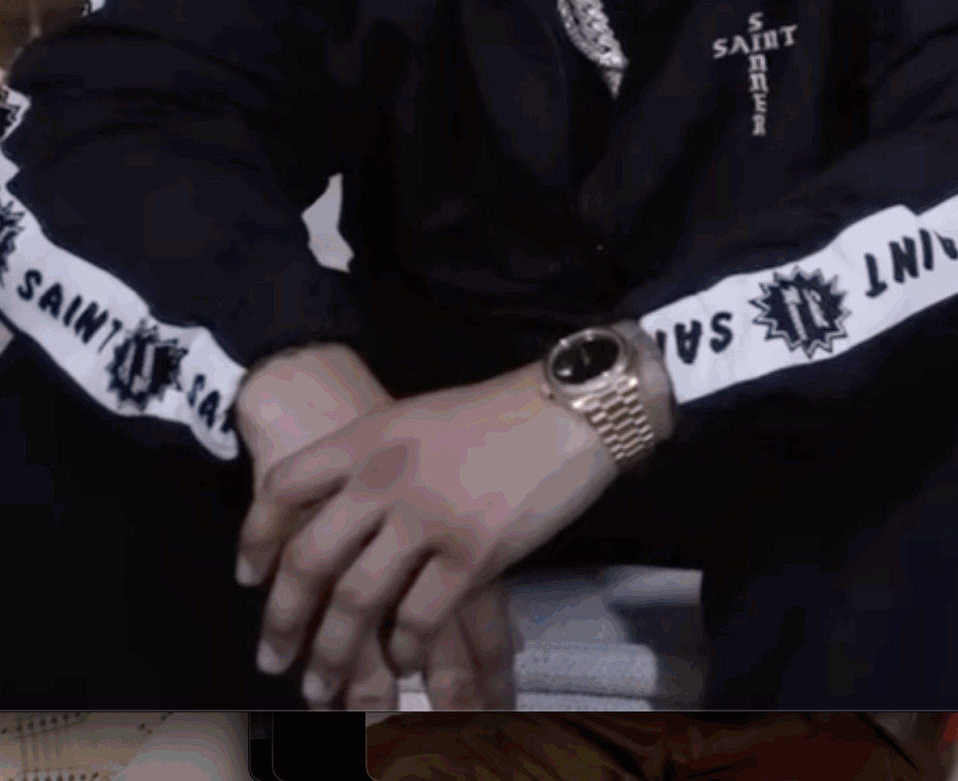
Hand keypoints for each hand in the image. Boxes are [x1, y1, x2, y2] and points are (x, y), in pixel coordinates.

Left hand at [236, 361, 619, 706]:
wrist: (576, 405)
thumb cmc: (505, 411)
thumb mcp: (422, 418)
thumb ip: (378, 458)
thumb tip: (344, 511)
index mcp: (369, 437)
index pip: (285, 488)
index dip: (257, 538)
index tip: (249, 579)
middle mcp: (385, 477)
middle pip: (311, 559)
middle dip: (285, 619)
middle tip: (272, 658)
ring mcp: (429, 516)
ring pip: (357, 599)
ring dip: (335, 651)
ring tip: (324, 685)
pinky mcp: (475, 551)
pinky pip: (421, 615)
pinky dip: (405, 647)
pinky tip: (404, 661)